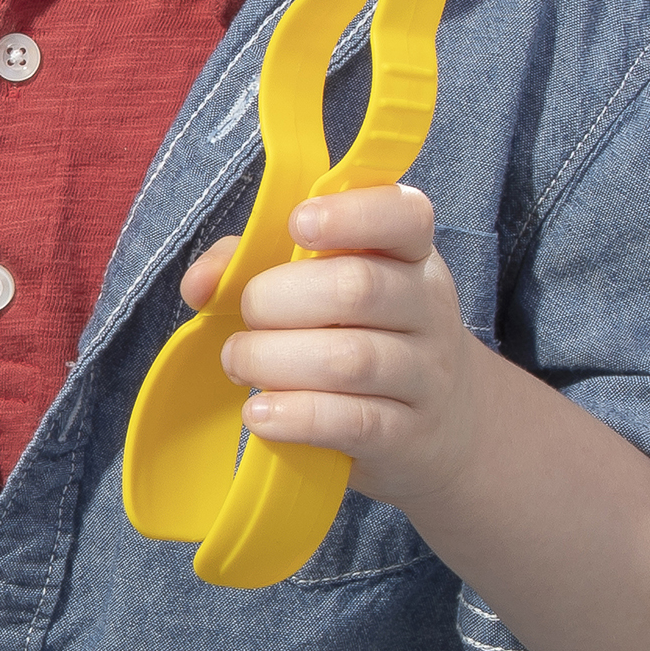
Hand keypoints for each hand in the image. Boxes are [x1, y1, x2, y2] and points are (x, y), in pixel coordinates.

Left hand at [177, 183, 489, 518]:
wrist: (448, 427)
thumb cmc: (361, 338)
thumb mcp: (325, 286)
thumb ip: (255, 264)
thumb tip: (201, 283)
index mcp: (409, 255)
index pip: (405, 216)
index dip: (350, 214)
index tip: (298, 224)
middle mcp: (428, 308)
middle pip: (357, 289)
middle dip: (276, 301)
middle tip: (247, 320)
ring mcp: (425, 375)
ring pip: (350, 361)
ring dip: (273, 362)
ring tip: (240, 365)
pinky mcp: (408, 435)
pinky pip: (351, 422)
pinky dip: (294, 417)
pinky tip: (261, 414)